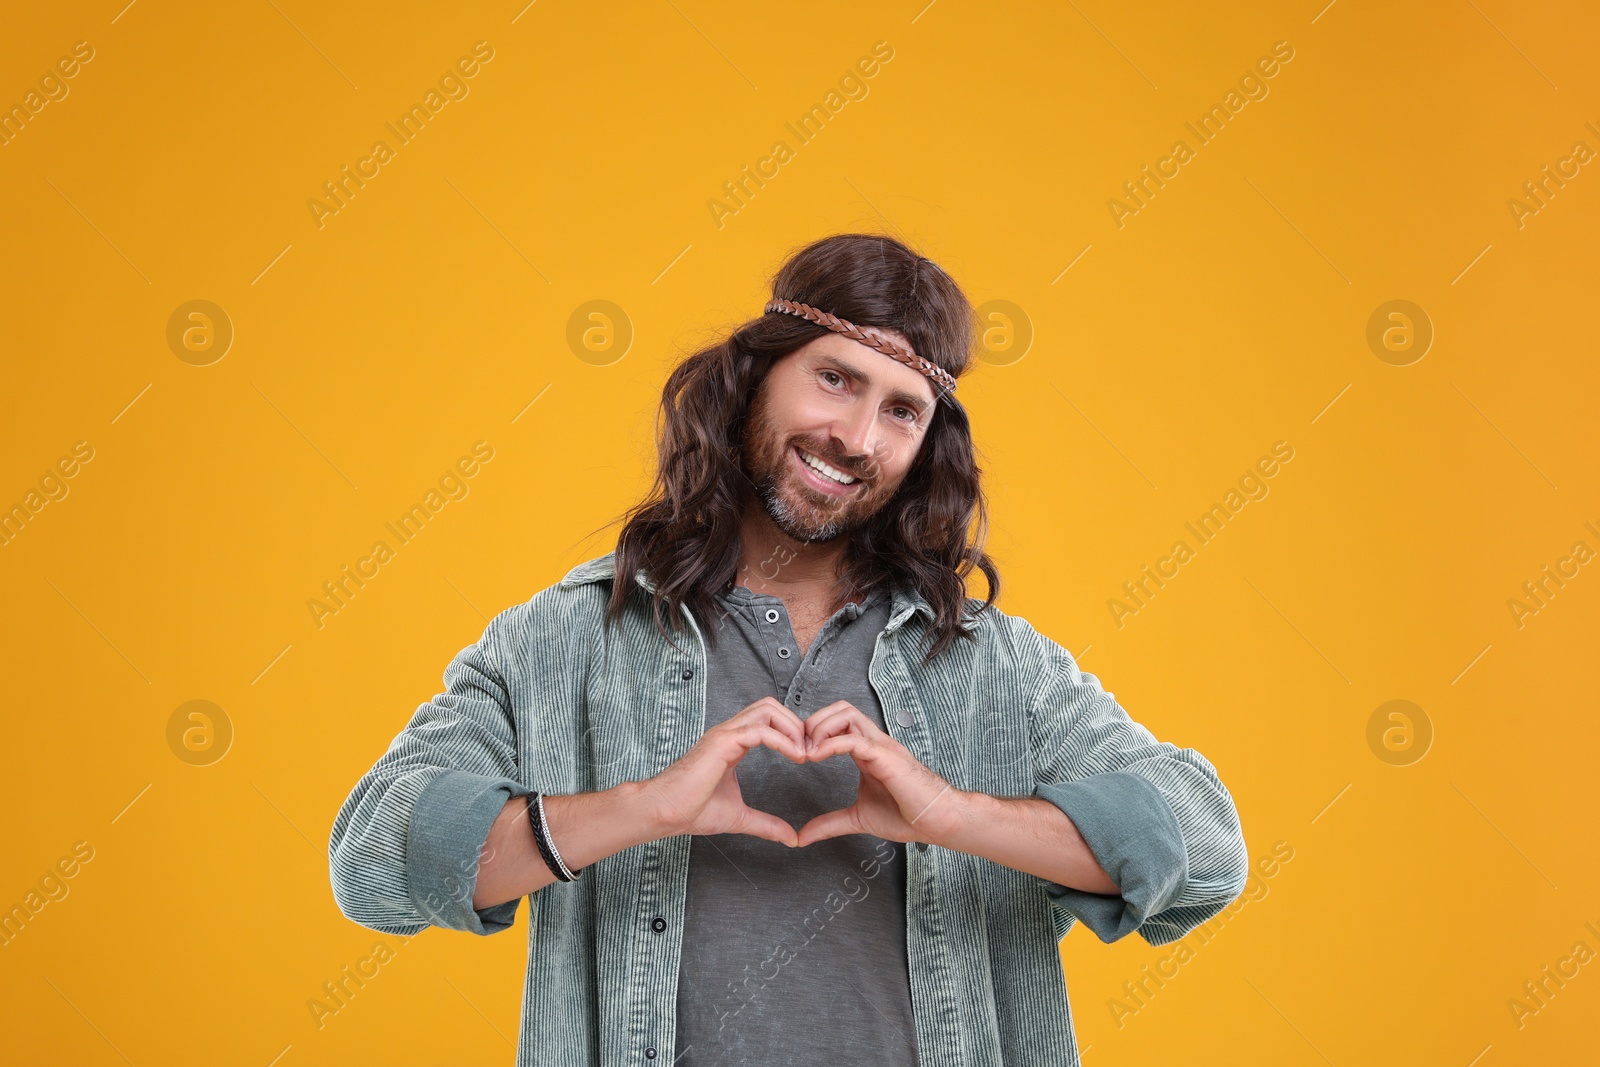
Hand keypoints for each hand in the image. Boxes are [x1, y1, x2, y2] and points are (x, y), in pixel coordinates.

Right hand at [640, 697, 806, 846]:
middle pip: (771, 706)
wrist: (664, 812)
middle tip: (810, 750)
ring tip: (804, 753)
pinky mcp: (722, 742)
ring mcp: (725, 734)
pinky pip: (760, 730)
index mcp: (733, 744)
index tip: (807, 757)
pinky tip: (795, 756)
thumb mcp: (740, 817)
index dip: (792, 733)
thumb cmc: (691, 810)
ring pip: (767, 709)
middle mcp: (729, 733)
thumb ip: (766, 824)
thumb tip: (790, 838)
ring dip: (792, 727)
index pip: (768, 720)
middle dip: (796, 723)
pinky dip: (783, 740)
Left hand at [796, 701, 961, 847]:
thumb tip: (802, 836)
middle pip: (840, 708)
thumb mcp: (857, 819)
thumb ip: (829, 824)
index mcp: (867, 752)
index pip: (838, 722)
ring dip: (821, 728)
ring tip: (808, 752)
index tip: (799, 754)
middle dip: (814, 722)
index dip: (814, 731)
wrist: (937, 821)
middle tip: (800, 748)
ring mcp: (880, 747)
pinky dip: (831, 744)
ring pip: (847, 714)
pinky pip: (855, 739)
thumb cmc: (907, 815)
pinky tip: (818, 757)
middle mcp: (873, 743)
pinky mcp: (886, 757)